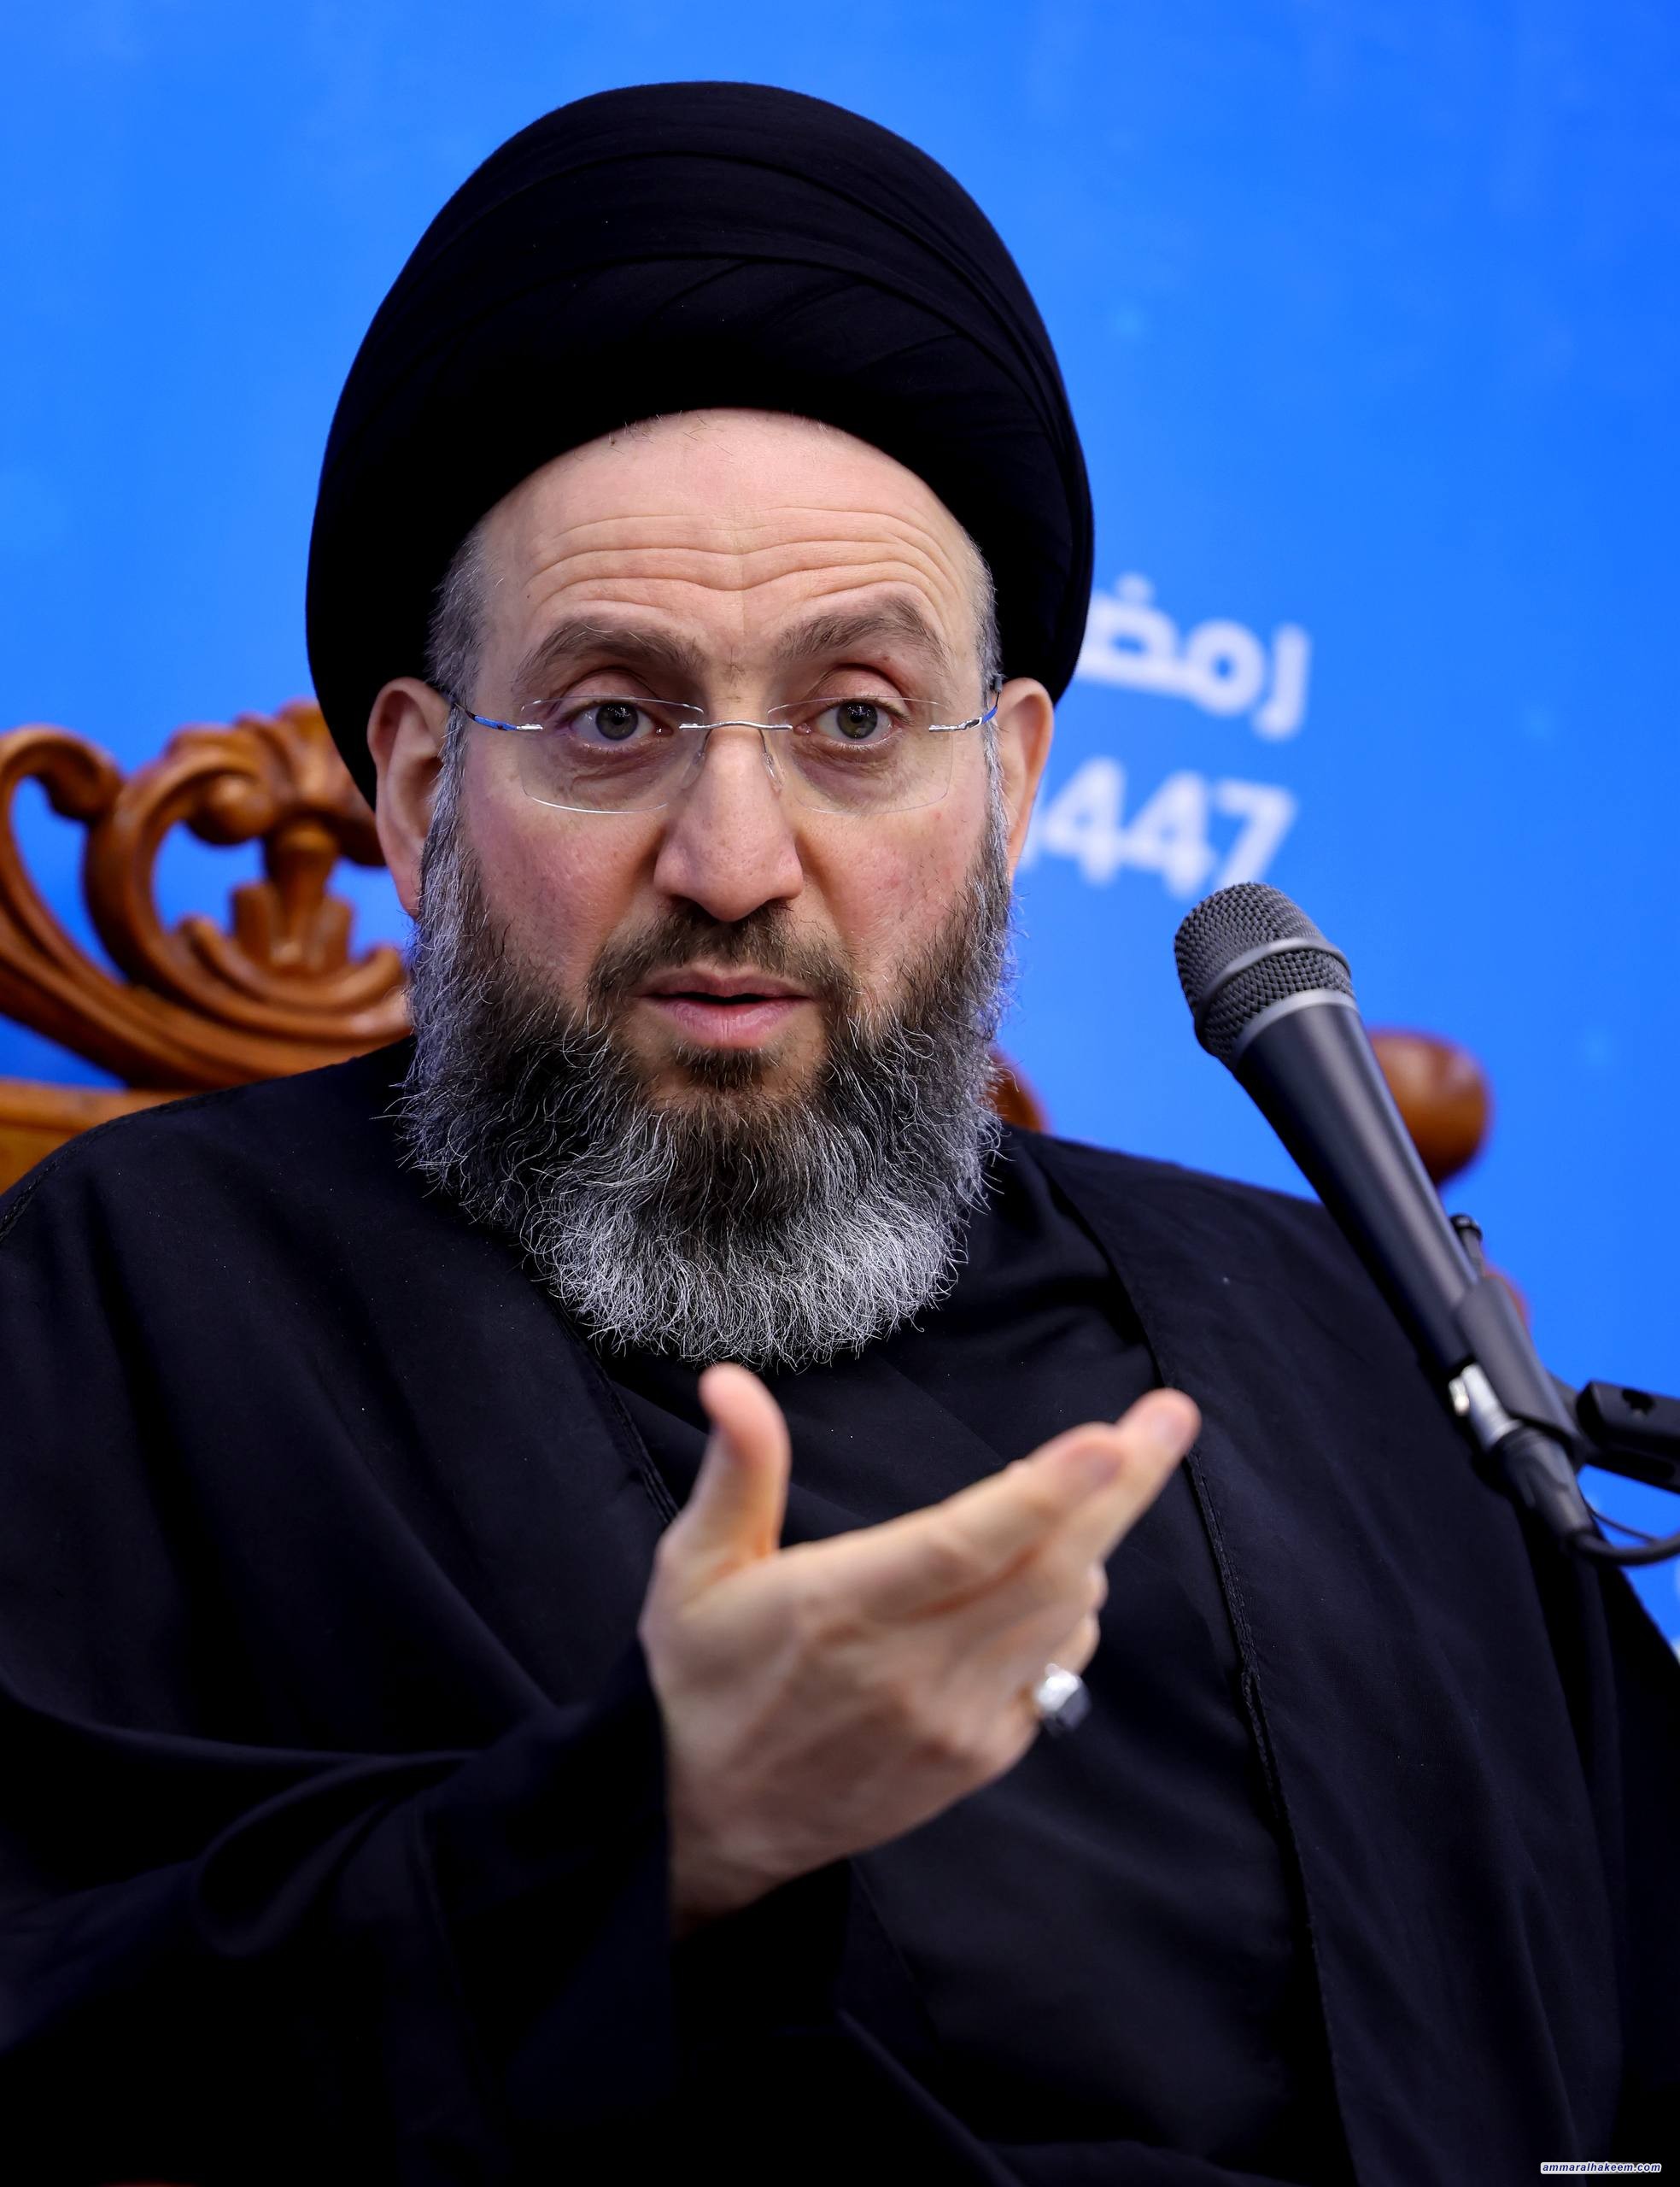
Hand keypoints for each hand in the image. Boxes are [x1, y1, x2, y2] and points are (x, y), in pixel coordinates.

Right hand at [637, 1365, 1199, 1934]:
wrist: (703, 1822)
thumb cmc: (700, 1676)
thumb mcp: (694, 1566)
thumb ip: (738, 1471)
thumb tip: (730, 1380)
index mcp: (840, 1608)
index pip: (963, 1545)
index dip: (1044, 1492)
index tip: (1107, 1440)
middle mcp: (908, 1670)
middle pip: (1045, 1570)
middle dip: (1120, 1490)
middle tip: (1168, 1417)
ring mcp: (952, 1722)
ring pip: (1060, 1618)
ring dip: (1096, 1541)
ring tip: (1104, 1479)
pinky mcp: (975, 1759)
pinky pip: (1054, 1673)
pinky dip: (1071, 1613)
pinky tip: (1060, 1574)